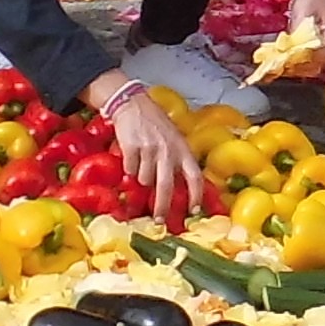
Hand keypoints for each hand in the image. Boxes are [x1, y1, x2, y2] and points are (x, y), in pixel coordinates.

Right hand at [103, 88, 206, 220]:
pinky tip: (131, 156)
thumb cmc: (156, 124)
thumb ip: (179, 159)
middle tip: (159, 220)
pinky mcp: (132, 148)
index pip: (195, 177)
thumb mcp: (175, 139)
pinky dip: (129, 167)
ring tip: (141, 164)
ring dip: (141, 178)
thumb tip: (182, 187)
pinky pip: (130, 169)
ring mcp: (150, 149)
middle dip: (162, 207)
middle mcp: (168, 151)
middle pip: (167, 186)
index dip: (196, 196)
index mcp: (183, 149)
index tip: (193, 210)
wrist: (133, 104)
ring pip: (144, 179)